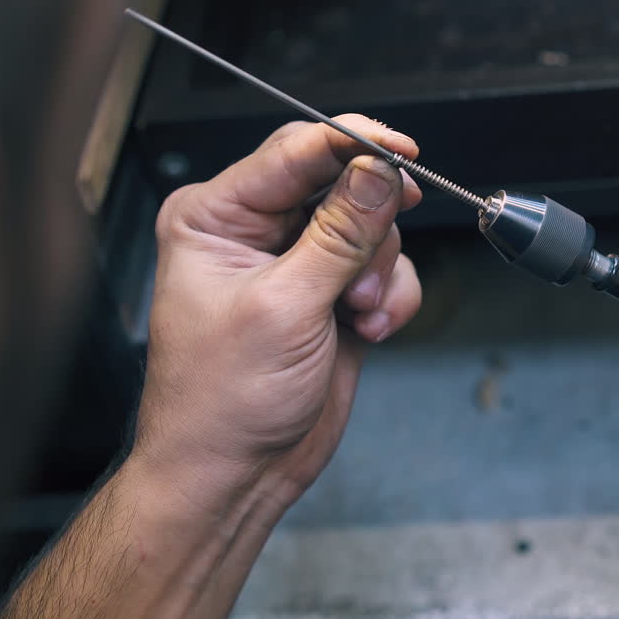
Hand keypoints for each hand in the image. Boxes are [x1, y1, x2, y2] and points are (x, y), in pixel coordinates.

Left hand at [135, 115, 423, 513]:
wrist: (235, 476)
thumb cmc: (223, 400)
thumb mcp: (285, 306)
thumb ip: (339, 234)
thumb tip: (378, 170)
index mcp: (216, 216)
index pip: (294, 151)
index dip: (353, 143)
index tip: (402, 151)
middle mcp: (255, 231)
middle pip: (342, 183)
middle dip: (370, 225)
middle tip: (371, 263)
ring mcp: (298, 263)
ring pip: (372, 227)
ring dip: (380, 271)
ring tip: (360, 314)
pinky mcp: (333, 294)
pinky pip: (386, 269)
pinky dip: (391, 296)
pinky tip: (370, 329)